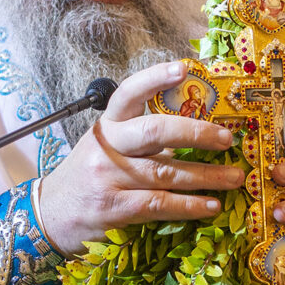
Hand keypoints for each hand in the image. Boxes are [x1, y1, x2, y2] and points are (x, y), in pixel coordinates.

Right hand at [36, 62, 243, 254]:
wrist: (50, 215)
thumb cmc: (86, 177)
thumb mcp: (105, 148)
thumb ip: (141, 140)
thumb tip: (194, 133)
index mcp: (107, 126)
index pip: (129, 93)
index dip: (155, 78)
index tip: (183, 68)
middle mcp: (107, 147)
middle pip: (155, 131)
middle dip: (196, 133)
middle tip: (227, 139)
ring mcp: (109, 178)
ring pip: (166, 172)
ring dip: (206, 176)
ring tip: (234, 177)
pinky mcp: (114, 209)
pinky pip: (159, 204)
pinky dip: (189, 205)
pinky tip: (210, 205)